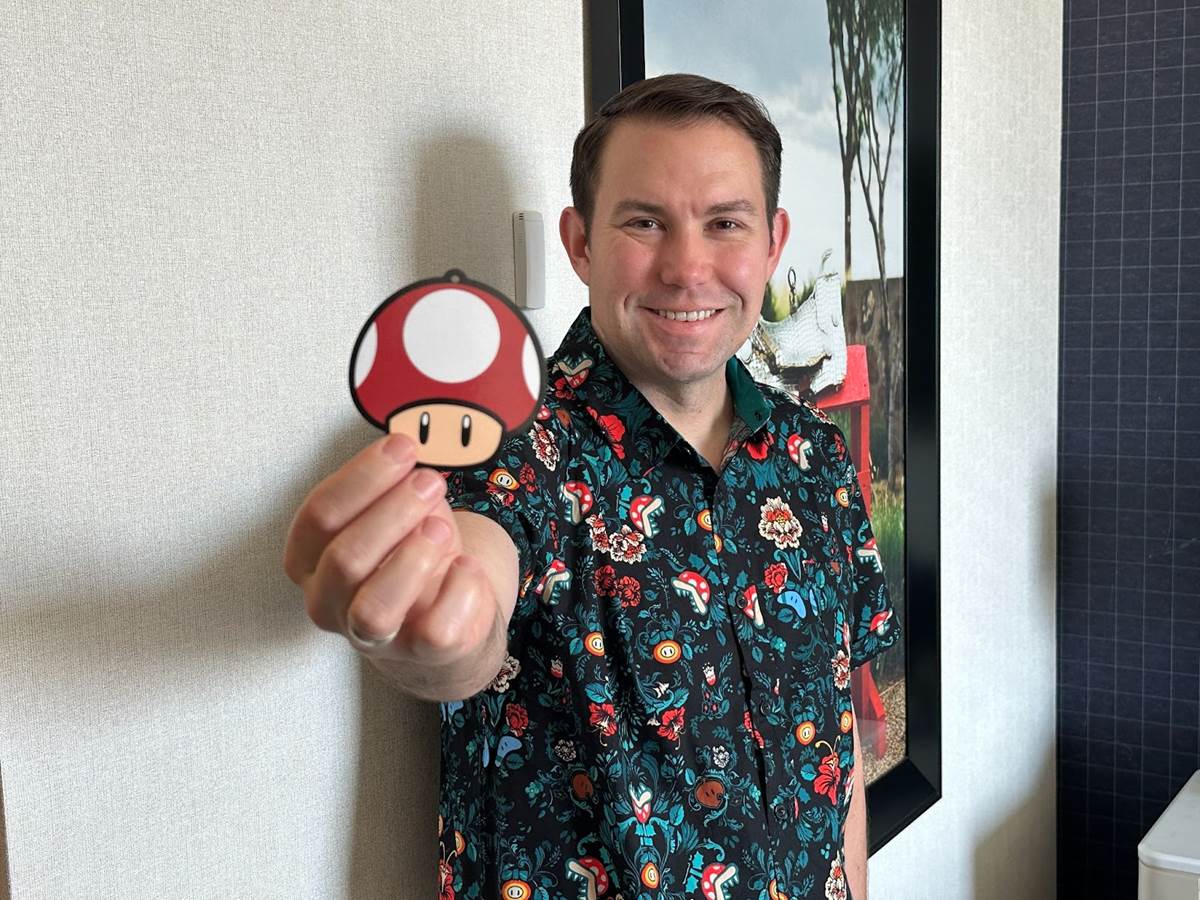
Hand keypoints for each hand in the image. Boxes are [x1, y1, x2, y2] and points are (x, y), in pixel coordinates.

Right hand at [283, 434, 501, 670]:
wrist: (448, 618)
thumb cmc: (412, 554)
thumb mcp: (396, 512)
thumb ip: (391, 486)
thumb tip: (403, 452)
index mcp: (309, 560)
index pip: (318, 516)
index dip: (362, 477)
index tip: (402, 447)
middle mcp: (328, 602)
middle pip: (344, 557)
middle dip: (393, 511)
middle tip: (430, 481)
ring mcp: (370, 637)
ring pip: (374, 609)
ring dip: (412, 560)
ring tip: (441, 529)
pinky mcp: (419, 654)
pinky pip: (436, 630)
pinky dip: (458, 590)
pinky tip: (466, 567)